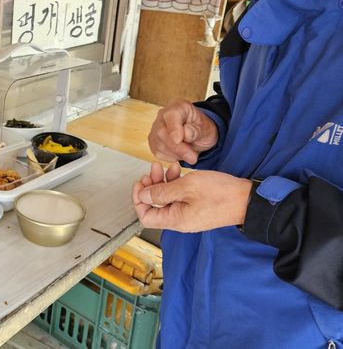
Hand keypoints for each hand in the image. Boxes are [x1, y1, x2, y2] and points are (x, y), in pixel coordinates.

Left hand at [131, 164, 251, 231]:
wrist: (248, 199)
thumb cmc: (220, 193)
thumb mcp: (187, 187)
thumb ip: (162, 192)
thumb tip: (143, 196)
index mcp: (176, 220)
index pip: (145, 217)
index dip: (138, 199)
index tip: (141, 182)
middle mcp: (180, 220)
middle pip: (155, 205)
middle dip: (151, 185)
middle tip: (154, 169)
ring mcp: (189, 214)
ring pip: (167, 198)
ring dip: (163, 181)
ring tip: (168, 166)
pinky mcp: (196, 206)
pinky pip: (179, 196)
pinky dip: (176, 183)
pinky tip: (179, 170)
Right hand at [148, 100, 217, 164]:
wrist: (198, 135)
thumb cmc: (202, 128)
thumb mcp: (207, 128)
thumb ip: (197, 130)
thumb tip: (186, 134)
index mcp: (178, 107)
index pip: (171, 115)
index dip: (173, 129)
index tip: (179, 140)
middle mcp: (163, 115)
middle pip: (161, 132)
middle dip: (177, 148)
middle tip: (192, 157)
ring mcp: (156, 128)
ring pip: (159, 145)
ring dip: (176, 154)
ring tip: (190, 154)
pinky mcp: (154, 141)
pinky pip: (158, 152)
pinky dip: (171, 157)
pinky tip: (181, 154)